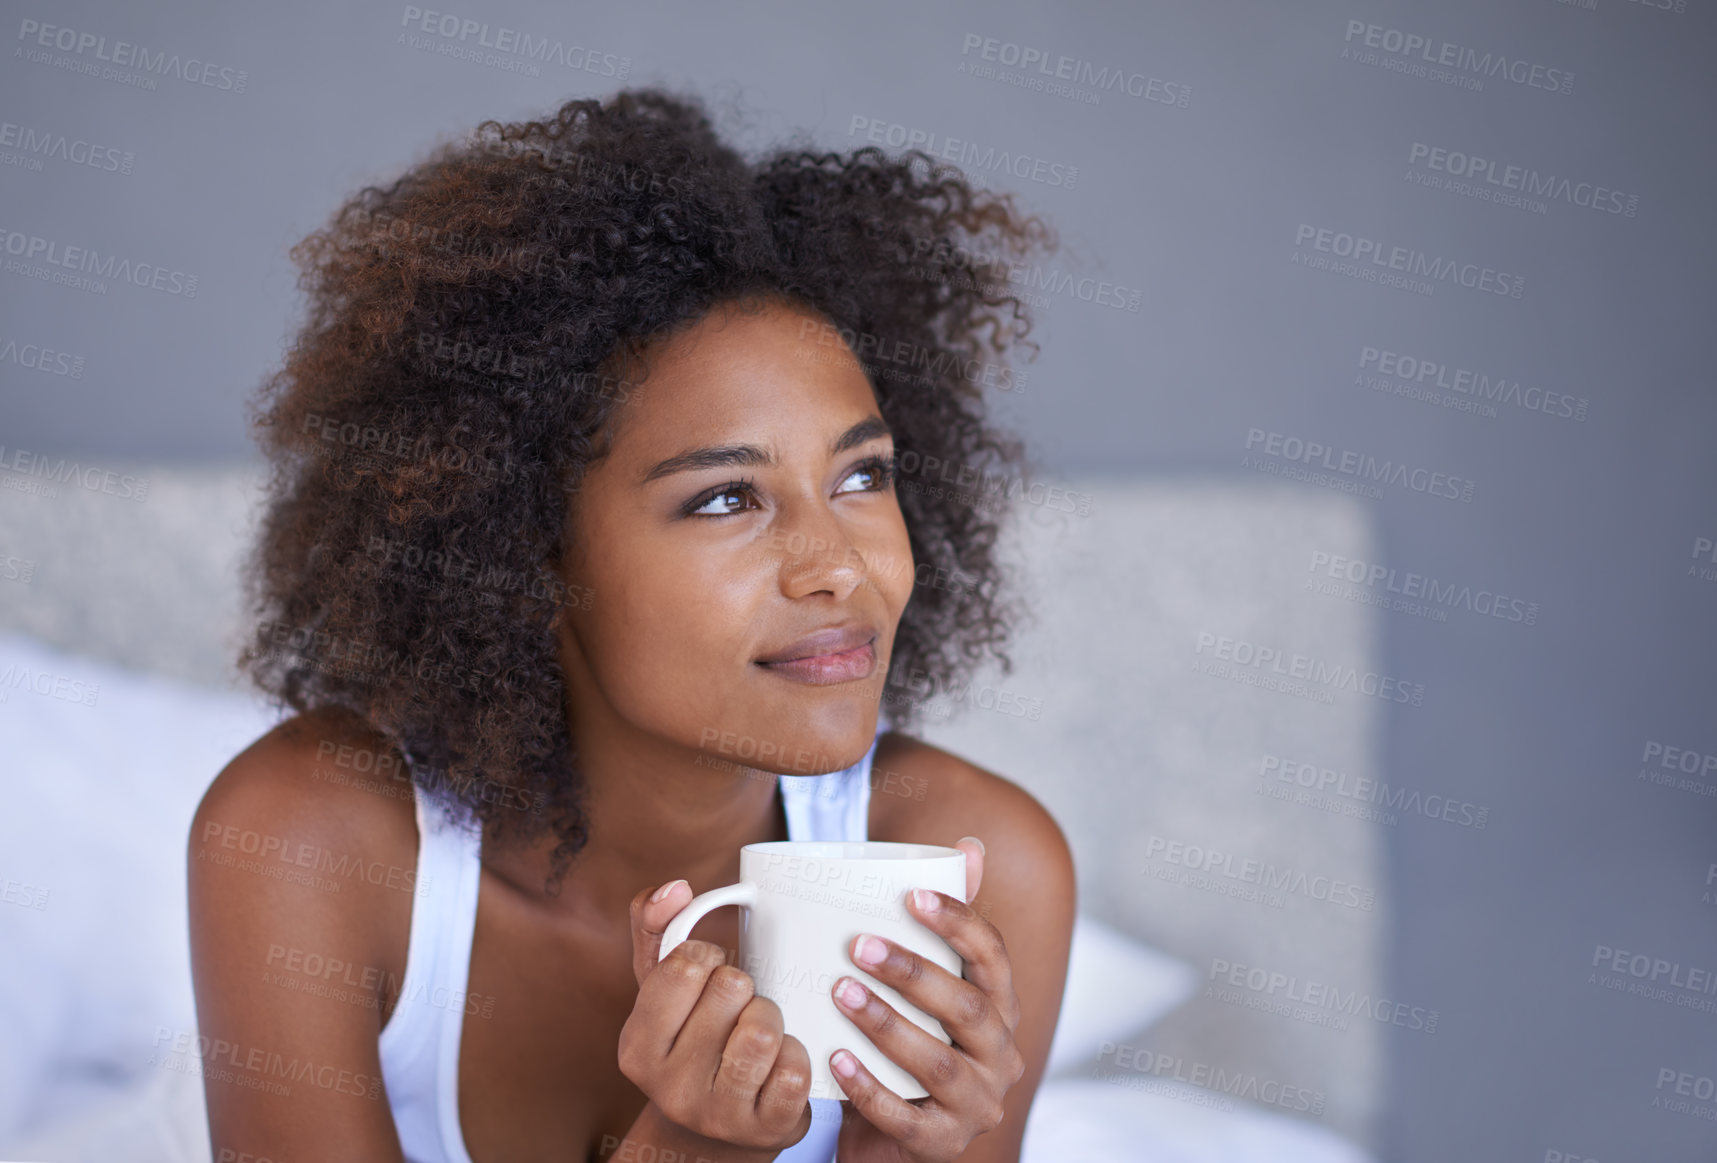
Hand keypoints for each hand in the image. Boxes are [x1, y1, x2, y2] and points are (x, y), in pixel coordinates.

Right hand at [617, 879, 814, 1159]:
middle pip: (732, 988)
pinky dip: (796, 1054)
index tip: (708, 974)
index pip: (685, 964)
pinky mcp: (765, 1129)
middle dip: (744, 987)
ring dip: (772, 1016)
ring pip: (764, 1028)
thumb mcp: (663, 988)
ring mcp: (717, 1114)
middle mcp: (668, 1088)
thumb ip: (656, 928)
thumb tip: (674, 887)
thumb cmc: (694, 1039)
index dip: (709, 956)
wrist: (722, 1127)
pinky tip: (778, 1063)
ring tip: (759, 1030)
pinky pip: (795, 1068)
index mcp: (636, 1046)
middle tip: (736, 1008)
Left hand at [828, 837, 1024, 1162]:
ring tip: (839, 992)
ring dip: (886, 1023)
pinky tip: (834, 1060)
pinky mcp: (941, 1144)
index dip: (959, 923)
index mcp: (1001, 1009)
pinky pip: (906, 1117)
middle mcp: (1001, 1056)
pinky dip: (869, 1088)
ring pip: (937, 1062)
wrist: (890, 1137)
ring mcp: (976, 1105)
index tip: (913, 895)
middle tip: (858, 945)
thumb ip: (942, 925)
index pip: (994, 958)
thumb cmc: (907, 1046)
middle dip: (914, 972)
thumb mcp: (928, 990)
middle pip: (969, 1009)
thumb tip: (968, 846)